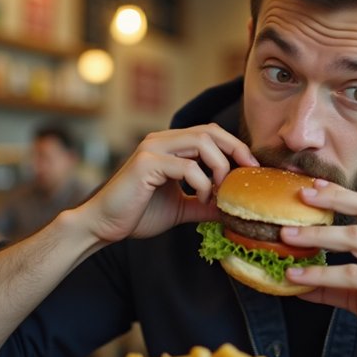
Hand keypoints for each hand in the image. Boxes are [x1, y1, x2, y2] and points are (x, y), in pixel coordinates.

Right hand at [81, 124, 258, 242]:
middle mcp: (161, 140)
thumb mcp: (181, 207)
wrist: (103, 225)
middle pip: (210, 131)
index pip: (211, 134)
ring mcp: (152, 148)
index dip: (235, 147)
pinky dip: (202, 183)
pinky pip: (186, 166)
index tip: (252, 169)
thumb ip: (205, 203)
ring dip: (219, 167)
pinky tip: (202, 199)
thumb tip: (233, 207)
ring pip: (201, 143)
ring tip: (220, 192)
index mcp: (170, 146)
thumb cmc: (137, 214)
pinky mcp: (146, 163)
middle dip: (235, 150)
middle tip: (249, 173)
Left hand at [286, 180, 356, 356]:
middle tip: (299, 196)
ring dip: (317, 235)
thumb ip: (339, 288)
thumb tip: (302, 287)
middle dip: (330, 200)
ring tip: (287, 236)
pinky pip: (353, 276)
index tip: (314, 186)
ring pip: (355, 239)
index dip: (341, 193)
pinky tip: (298, 277)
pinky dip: (321, 274)